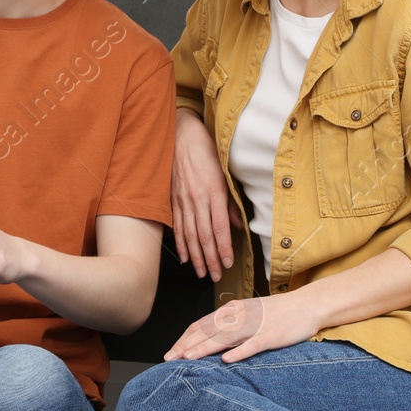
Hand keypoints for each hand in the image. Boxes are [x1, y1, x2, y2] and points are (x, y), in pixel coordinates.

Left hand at [163, 291, 320, 362]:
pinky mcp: (271, 335)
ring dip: (204, 348)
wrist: (307, 305)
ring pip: (225, 337)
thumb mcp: (247, 314)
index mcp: (232, 310)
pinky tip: (226, 360)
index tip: (171, 351)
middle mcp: (240, 316)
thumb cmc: (276, 312)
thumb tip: (207, 339)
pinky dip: (239, 353)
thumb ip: (229, 325)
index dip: (184, 338)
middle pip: (208, 331)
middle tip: (170, 358)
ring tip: (187, 358)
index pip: (201, 324)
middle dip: (187, 344)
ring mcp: (255, 325)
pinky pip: (253, 345)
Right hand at [172, 110, 242, 280]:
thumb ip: (231, 201)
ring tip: (201, 272)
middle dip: (210, 259)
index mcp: (213, 191)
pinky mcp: (171, 199)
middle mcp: (197, 198)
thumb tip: (238, 226)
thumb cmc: (206, 150)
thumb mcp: (224, 172)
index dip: (224, 248)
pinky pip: (176, 226)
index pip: (220, 227)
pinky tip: (184, 257)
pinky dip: (180, 243)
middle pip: (204, 236)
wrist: (180, 134)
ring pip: (189, 235)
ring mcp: (182, 200)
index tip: (227, 263)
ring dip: (195, 257)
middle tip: (215, 276)